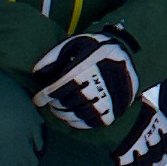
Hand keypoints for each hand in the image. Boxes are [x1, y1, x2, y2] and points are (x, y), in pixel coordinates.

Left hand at [27, 25, 146, 138]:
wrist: (130, 53)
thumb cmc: (96, 47)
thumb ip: (54, 56)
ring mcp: (110, 97)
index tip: (37, 99)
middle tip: (50, 103)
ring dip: (65, 115)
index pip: (61, 86)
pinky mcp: (116, 107)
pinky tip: (72, 118)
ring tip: (59, 110)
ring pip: (80, 113)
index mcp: (88, 64)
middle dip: (55, 105)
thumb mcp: (75, 43)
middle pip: (69, 101)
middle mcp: (100, 82)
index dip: (46, 95)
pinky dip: (79, 122)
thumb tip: (36, 73)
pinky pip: (94, 122)